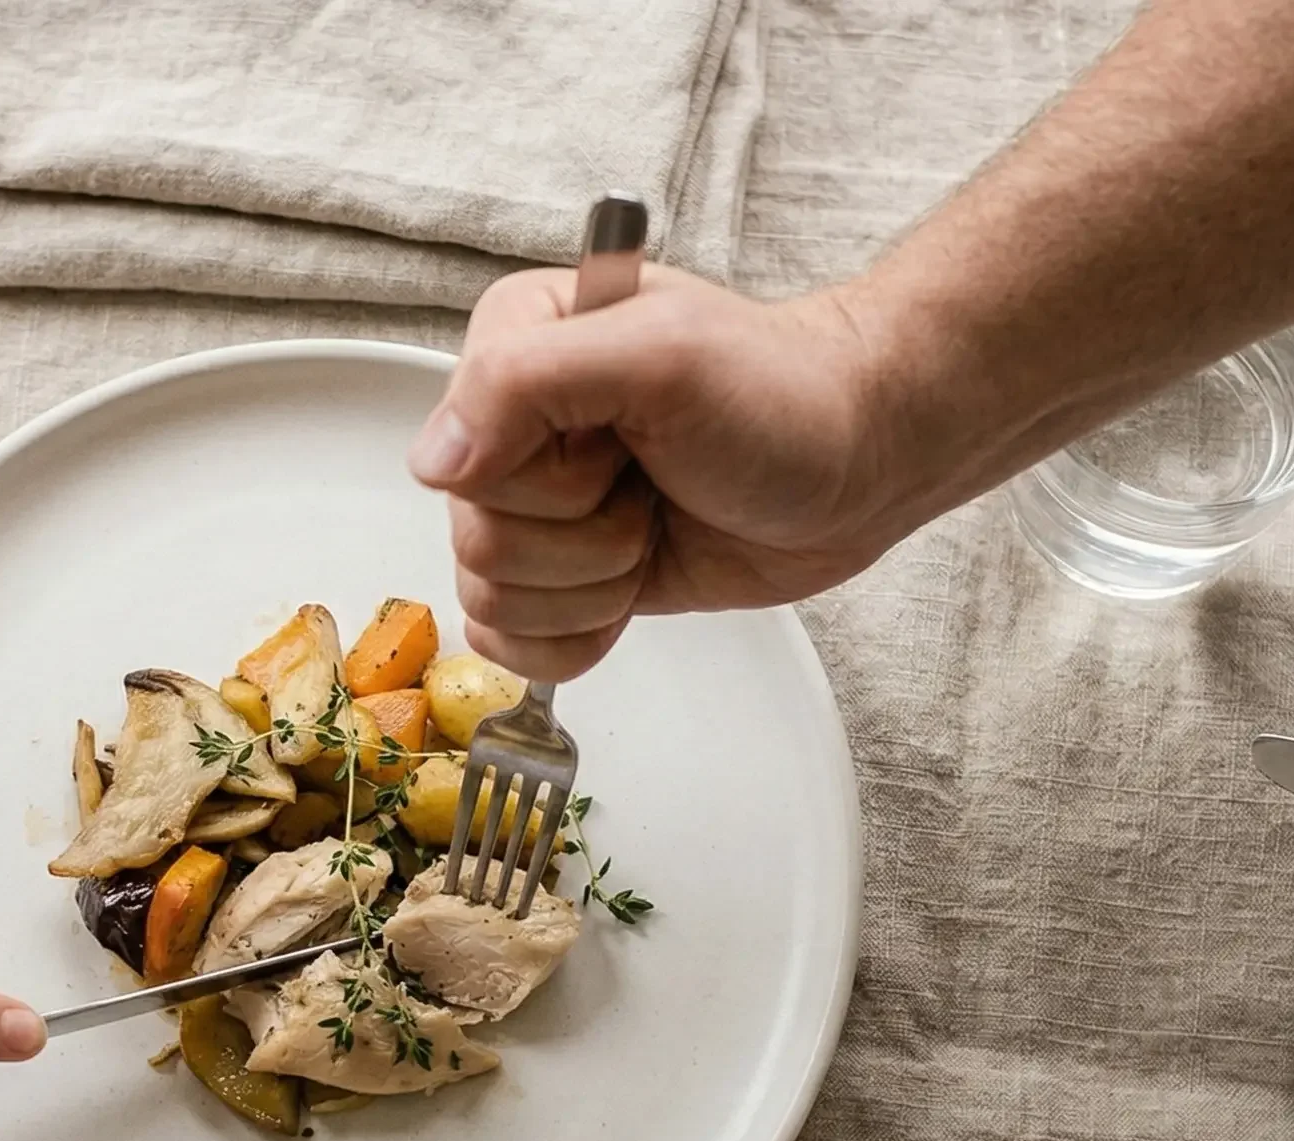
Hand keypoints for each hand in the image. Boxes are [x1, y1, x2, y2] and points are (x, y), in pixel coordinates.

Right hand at [407, 265, 925, 679]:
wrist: (858, 461)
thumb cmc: (781, 395)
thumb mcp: (662, 355)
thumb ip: (525, 382)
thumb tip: (435, 463)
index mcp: (514, 344)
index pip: (461, 457)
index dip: (549, 475)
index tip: (621, 440)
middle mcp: (508, 426)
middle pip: (477, 539)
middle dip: (586, 535)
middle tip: (651, 483)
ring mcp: (533, 506)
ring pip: (494, 598)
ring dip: (596, 582)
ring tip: (655, 522)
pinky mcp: (561, 574)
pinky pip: (511, 644)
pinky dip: (579, 636)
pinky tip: (634, 586)